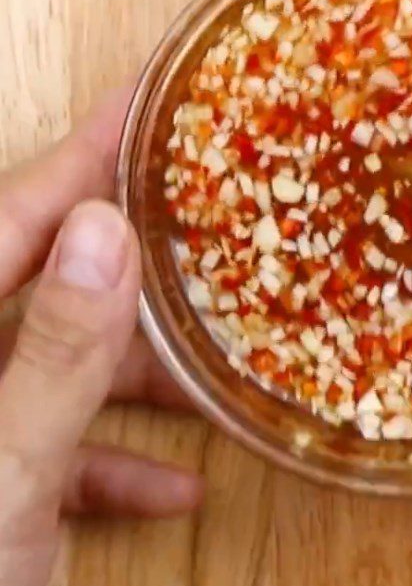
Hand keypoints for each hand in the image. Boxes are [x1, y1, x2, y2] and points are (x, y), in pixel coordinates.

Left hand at [0, 90, 201, 585]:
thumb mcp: (0, 471)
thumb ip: (53, 353)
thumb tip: (107, 232)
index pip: (17, 213)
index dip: (87, 153)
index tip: (145, 99)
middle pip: (49, 280)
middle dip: (132, 255)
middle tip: (202, 213)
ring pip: (63, 363)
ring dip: (140, 372)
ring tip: (215, 358)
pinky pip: (56, 445)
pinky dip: (114, 460)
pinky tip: (179, 485)